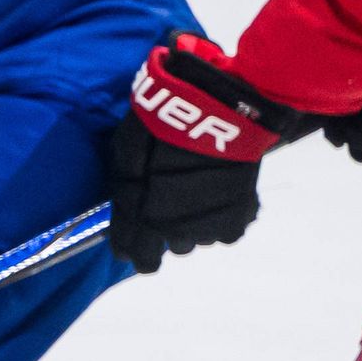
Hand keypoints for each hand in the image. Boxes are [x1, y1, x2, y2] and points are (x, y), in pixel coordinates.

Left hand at [104, 33, 311, 272]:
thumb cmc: (165, 122)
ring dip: (193, 223)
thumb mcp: (128, 146)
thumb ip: (125, 180)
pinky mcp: (236, 218)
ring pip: (195, 239)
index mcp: (143, 216)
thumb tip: (125, 204)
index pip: (134, 251)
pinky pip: (224, 232)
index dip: (132, 249)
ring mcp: (207, 226)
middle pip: (170, 247)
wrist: (219, 109)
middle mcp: (175, 230)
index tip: (134, 245)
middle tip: (169, 202)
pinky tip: (218, 192)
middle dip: (165, 230)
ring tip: (197, 190)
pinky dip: (221, 216)